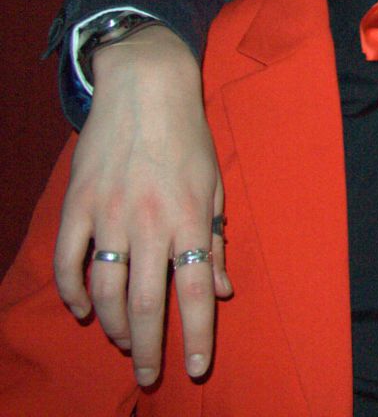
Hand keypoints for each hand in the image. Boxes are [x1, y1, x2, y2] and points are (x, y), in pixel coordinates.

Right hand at [53, 28, 229, 384]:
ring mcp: (109, 215)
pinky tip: (84, 310)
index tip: (195, 369)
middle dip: (148, 347)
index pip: (194, 292)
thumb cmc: (189, 138)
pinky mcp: (77, 206)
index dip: (196, 335)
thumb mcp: (216, 185)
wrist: (145, 89)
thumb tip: (222, 291)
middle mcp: (150, 222)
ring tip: (124, 341)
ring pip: (105, 290)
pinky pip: (69, 262)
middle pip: (144, 302)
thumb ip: (216, 241)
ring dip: (112, 325)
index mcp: (191, 218)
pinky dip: (74, 292)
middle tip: (150, 375)